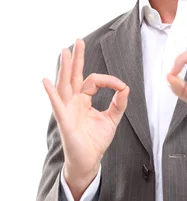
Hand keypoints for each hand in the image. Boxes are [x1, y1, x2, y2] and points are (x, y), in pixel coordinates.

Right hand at [42, 39, 128, 195]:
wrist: (90, 160)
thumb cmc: (96, 140)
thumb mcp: (112, 119)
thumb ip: (119, 103)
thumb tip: (126, 88)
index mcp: (84, 99)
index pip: (94, 81)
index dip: (109, 80)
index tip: (122, 86)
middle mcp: (74, 101)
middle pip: (74, 75)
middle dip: (77, 58)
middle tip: (77, 41)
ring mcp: (67, 109)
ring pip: (65, 84)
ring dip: (65, 68)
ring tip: (65, 51)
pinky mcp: (64, 120)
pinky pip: (57, 104)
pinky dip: (51, 93)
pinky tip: (46, 81)